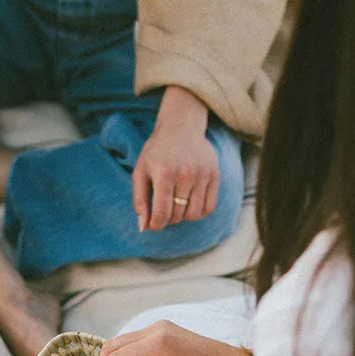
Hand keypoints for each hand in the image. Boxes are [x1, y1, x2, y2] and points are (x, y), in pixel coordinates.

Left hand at [133, 86, 219, 231]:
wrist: (181, 127)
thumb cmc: (156, 153)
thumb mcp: (140, 172)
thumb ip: (140, 201)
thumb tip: (143, 228)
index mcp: (164, 173)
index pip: (162, 212)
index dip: (156, 225)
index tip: (153, 224)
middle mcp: (186, 173)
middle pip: (178, 215)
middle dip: (168, 218)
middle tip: (164, 209)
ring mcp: (203, 174)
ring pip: (194, 214)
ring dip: (183, 217)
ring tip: (176, 206)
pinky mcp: (214, 175)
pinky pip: (209, 207)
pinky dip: (199, 212)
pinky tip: (190, 205)